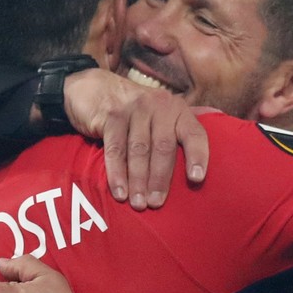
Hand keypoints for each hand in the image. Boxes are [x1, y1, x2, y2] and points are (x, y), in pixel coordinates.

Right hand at [63, 69, 207, 209]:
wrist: (95, 89)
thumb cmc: (133, 116)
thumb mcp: (157, 120)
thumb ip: (172, 141)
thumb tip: (188, 182)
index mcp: (177, 111)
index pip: (194, 133)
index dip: (197, 155)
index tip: (196, 179)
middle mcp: (160, 106)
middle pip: (164, 147)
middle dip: (160, 178)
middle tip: (156, 203)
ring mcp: (135, 108)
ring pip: (139, 150)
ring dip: (138, 180)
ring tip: (138, 203)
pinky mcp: (112, 115)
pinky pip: (116, 148)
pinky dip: (117, 173)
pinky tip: (120, 192)